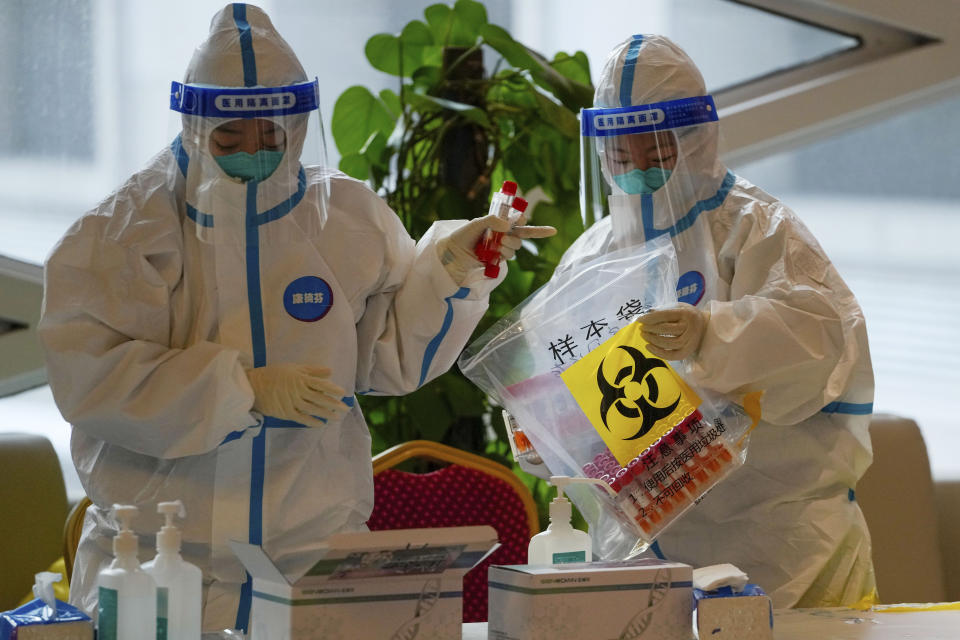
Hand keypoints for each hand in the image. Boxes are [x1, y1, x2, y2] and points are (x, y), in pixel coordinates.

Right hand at [247, 363, 348, 427]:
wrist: (254, 386)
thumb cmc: (275, 374)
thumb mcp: (293, 368)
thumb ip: (312, 370)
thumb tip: (330, 371)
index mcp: (301, 379)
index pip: (321, 384)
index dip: (333, 389)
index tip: (343, 393)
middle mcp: (298, 391)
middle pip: (320, 399)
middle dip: (335, 404)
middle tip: (346, 409)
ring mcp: (292, 402)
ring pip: (313, 409)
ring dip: (327, 414)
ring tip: (337, 418)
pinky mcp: (286, 412)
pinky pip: (302, 418)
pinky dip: (312, 422)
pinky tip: (321, 424)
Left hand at [438, 214, 556, 282]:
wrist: (453, 253)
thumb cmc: (462, 236)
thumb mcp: (476, 224)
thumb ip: (492, 220)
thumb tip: (507, 226)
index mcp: (497, 224)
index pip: (515, 219)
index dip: (521, 218)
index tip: (521, 219)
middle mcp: (501, 235)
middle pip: (520, 234)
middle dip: (519, 235)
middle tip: (505, 238)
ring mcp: (500, 247)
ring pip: (515, 246)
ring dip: (510, 245)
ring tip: (499, 244)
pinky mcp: (497, 259)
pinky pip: (508, 256)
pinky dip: (504, 253)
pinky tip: (496, 252)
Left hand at [640, 303, 708, 360]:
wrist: (706, 327)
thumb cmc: (687, 316)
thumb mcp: (678, 308)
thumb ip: (664, 310)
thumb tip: (647, 314)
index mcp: (687, 313)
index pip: (665, 315)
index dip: (650, 318)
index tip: (639, 320)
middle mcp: (690, 327)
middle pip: (666, 329)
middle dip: (650, 329)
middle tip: (641, 328)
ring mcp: (690, 341)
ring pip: (669, 343)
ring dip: (653, 340)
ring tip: (644, 336)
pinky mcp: (688, 352)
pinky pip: (672, 355)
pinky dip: (658, 353)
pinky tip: (649, 347)